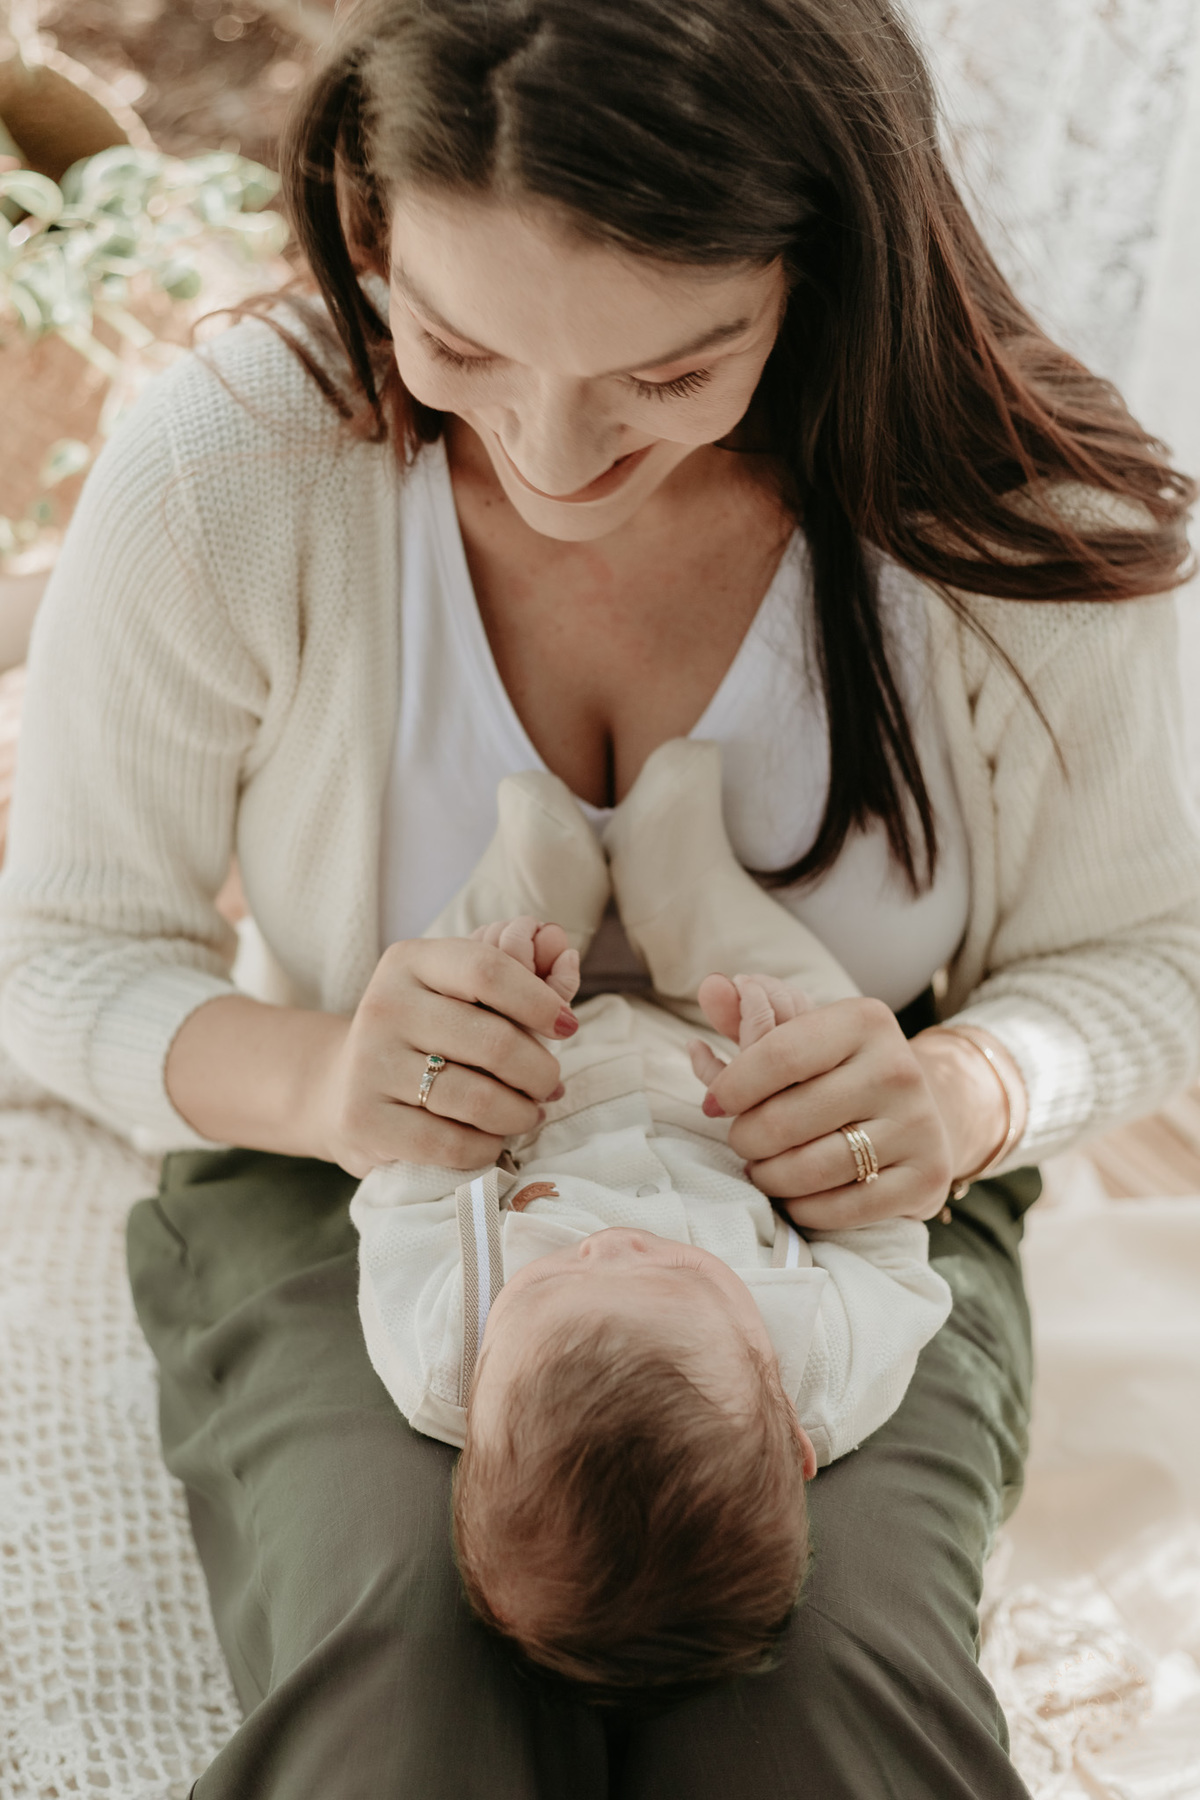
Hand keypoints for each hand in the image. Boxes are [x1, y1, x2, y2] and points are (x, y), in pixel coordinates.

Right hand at [311, 936, 576, 1177]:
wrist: (342, 1087)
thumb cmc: (426, 1034)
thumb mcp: (459, 993)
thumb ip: (519, 974)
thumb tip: (567, 954)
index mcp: (410, 961)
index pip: (488, 971)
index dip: (540, 1001)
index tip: (566, 1026)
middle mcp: (383, 1005)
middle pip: (494, 1042)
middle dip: (540, 1072)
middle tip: (549, 1085)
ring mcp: (369, 1064)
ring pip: (477, 1098)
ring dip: (520, 1114)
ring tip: (527, 1114)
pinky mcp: (363, 1120)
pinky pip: (448, 1142)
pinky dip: (485, 1147)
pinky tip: (492, 1139)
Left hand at [692, 985, 955, 1225]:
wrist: (923, 1109)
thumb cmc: (837, 1071)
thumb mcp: (798, 1034)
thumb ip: (744, 1014)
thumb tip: (709, 986)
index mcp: (864, 1020)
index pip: (777, 1056)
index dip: (732, 1087)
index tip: (713, 1104)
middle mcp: (898, 1068)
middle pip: (786, 1120)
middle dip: (746, 1139)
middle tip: (742, 1141)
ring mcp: (918, 1125)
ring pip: (811, 1169)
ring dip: (770, 1178)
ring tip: (763, 1168)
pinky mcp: (926, 1176)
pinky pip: (843, 1209)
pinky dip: (805, 1209)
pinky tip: (796, 1196)